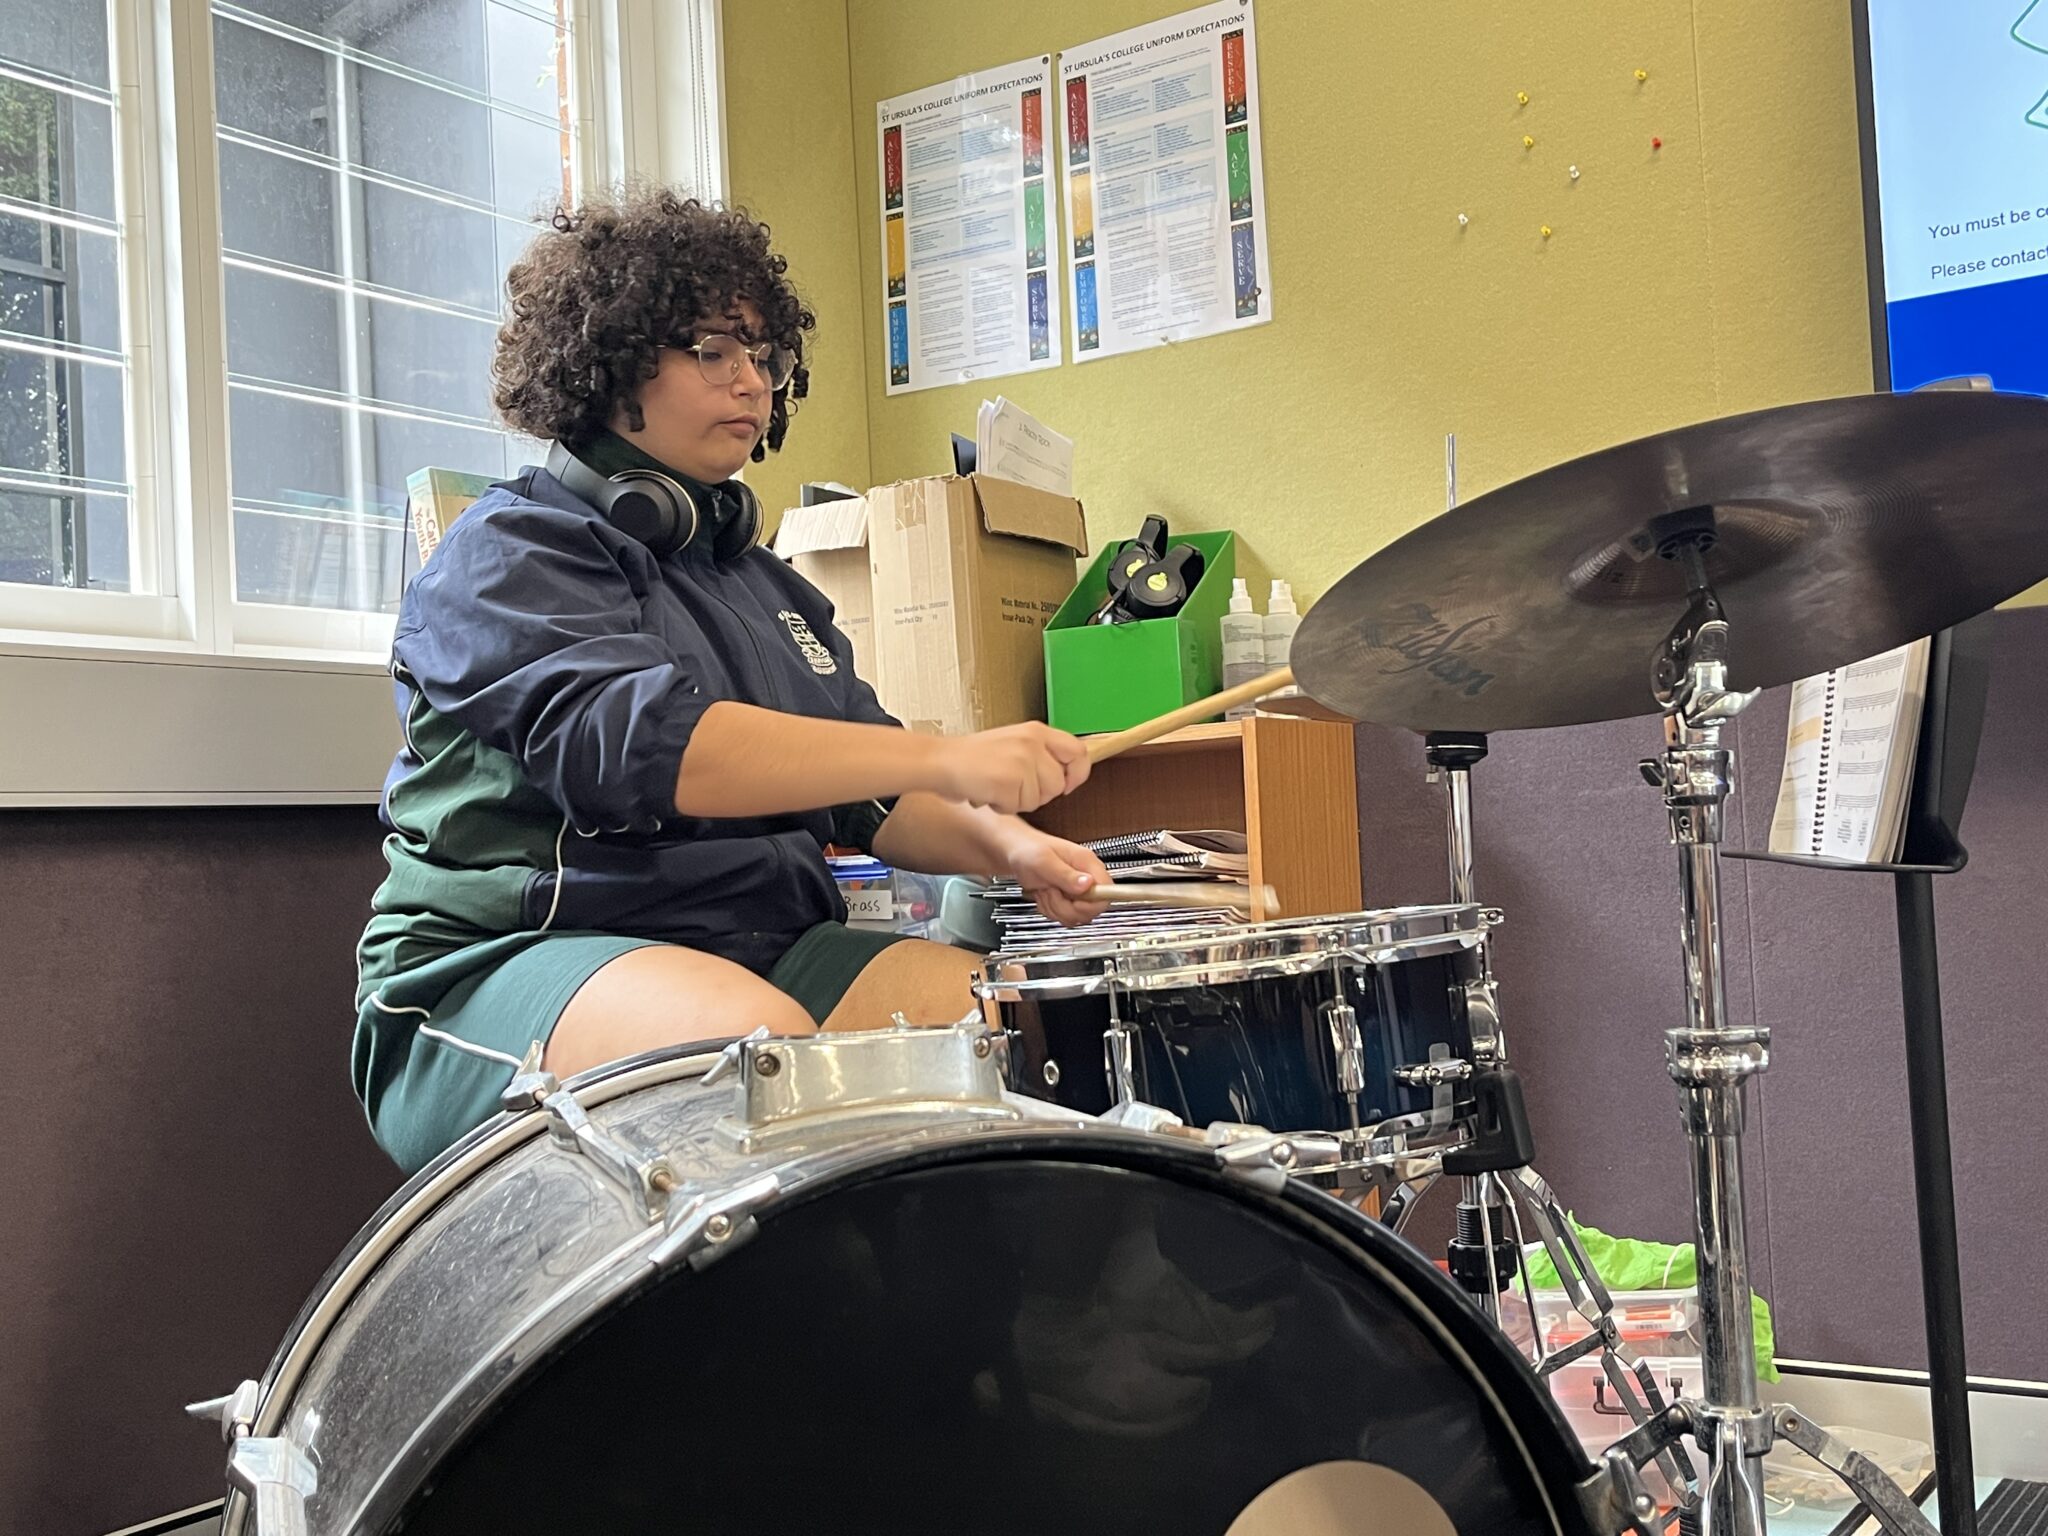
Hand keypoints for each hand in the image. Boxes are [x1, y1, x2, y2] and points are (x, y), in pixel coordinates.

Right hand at [931, 722, 1090, 813]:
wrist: (939, 761)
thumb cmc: (970, 757)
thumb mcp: (1013, 742)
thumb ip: (1039, 754)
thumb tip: (1066, 773)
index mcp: (1036, 731)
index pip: (1078, 751)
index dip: (1078, 773)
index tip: (1068, 784)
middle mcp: (1032, 743)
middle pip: (1058, 783)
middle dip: (1039, 794)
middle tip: (1014, 786)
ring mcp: (1022, 761)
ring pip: (1039, 798)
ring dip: (1018, 801)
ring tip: (997, 785)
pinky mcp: (1009, 780)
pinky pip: (1018, 806)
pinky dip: (1002, 806)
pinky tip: (989, 792)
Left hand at [1001, 830, 1111, 927]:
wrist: (1016, 854)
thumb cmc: (1029, 851)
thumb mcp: (1044, 861)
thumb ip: (1066, 875)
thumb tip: (1088, 884)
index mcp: (1088, 863)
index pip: (1108, 891)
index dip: (1092, 903)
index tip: (1073, 901)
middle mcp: (1087, 878)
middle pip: (1092, 909)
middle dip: (1066, 907)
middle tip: (1052, 891)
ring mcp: (1078, 890)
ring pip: (1076, 916)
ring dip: (1055, 908)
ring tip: (1046, 890)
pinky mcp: (1068, 900)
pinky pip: (1065, 917)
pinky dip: (1050, 910)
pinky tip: (1045, 895)